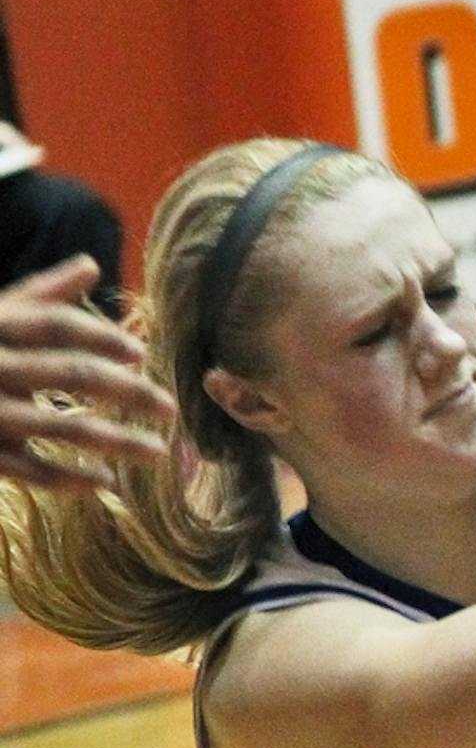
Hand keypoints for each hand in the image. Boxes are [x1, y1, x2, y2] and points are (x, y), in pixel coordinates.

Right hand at [0, 257, 174, 489]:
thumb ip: (42, 294)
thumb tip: (90, 265)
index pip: (54, 324)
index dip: (100, 335)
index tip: (141, 352)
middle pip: (71, 373)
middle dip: (128, 390)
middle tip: (170, 408)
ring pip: (61, 426)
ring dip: (115, 441)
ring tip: (157, 452)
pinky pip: (32, 471)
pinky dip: (71, 478)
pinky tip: (108, 482)